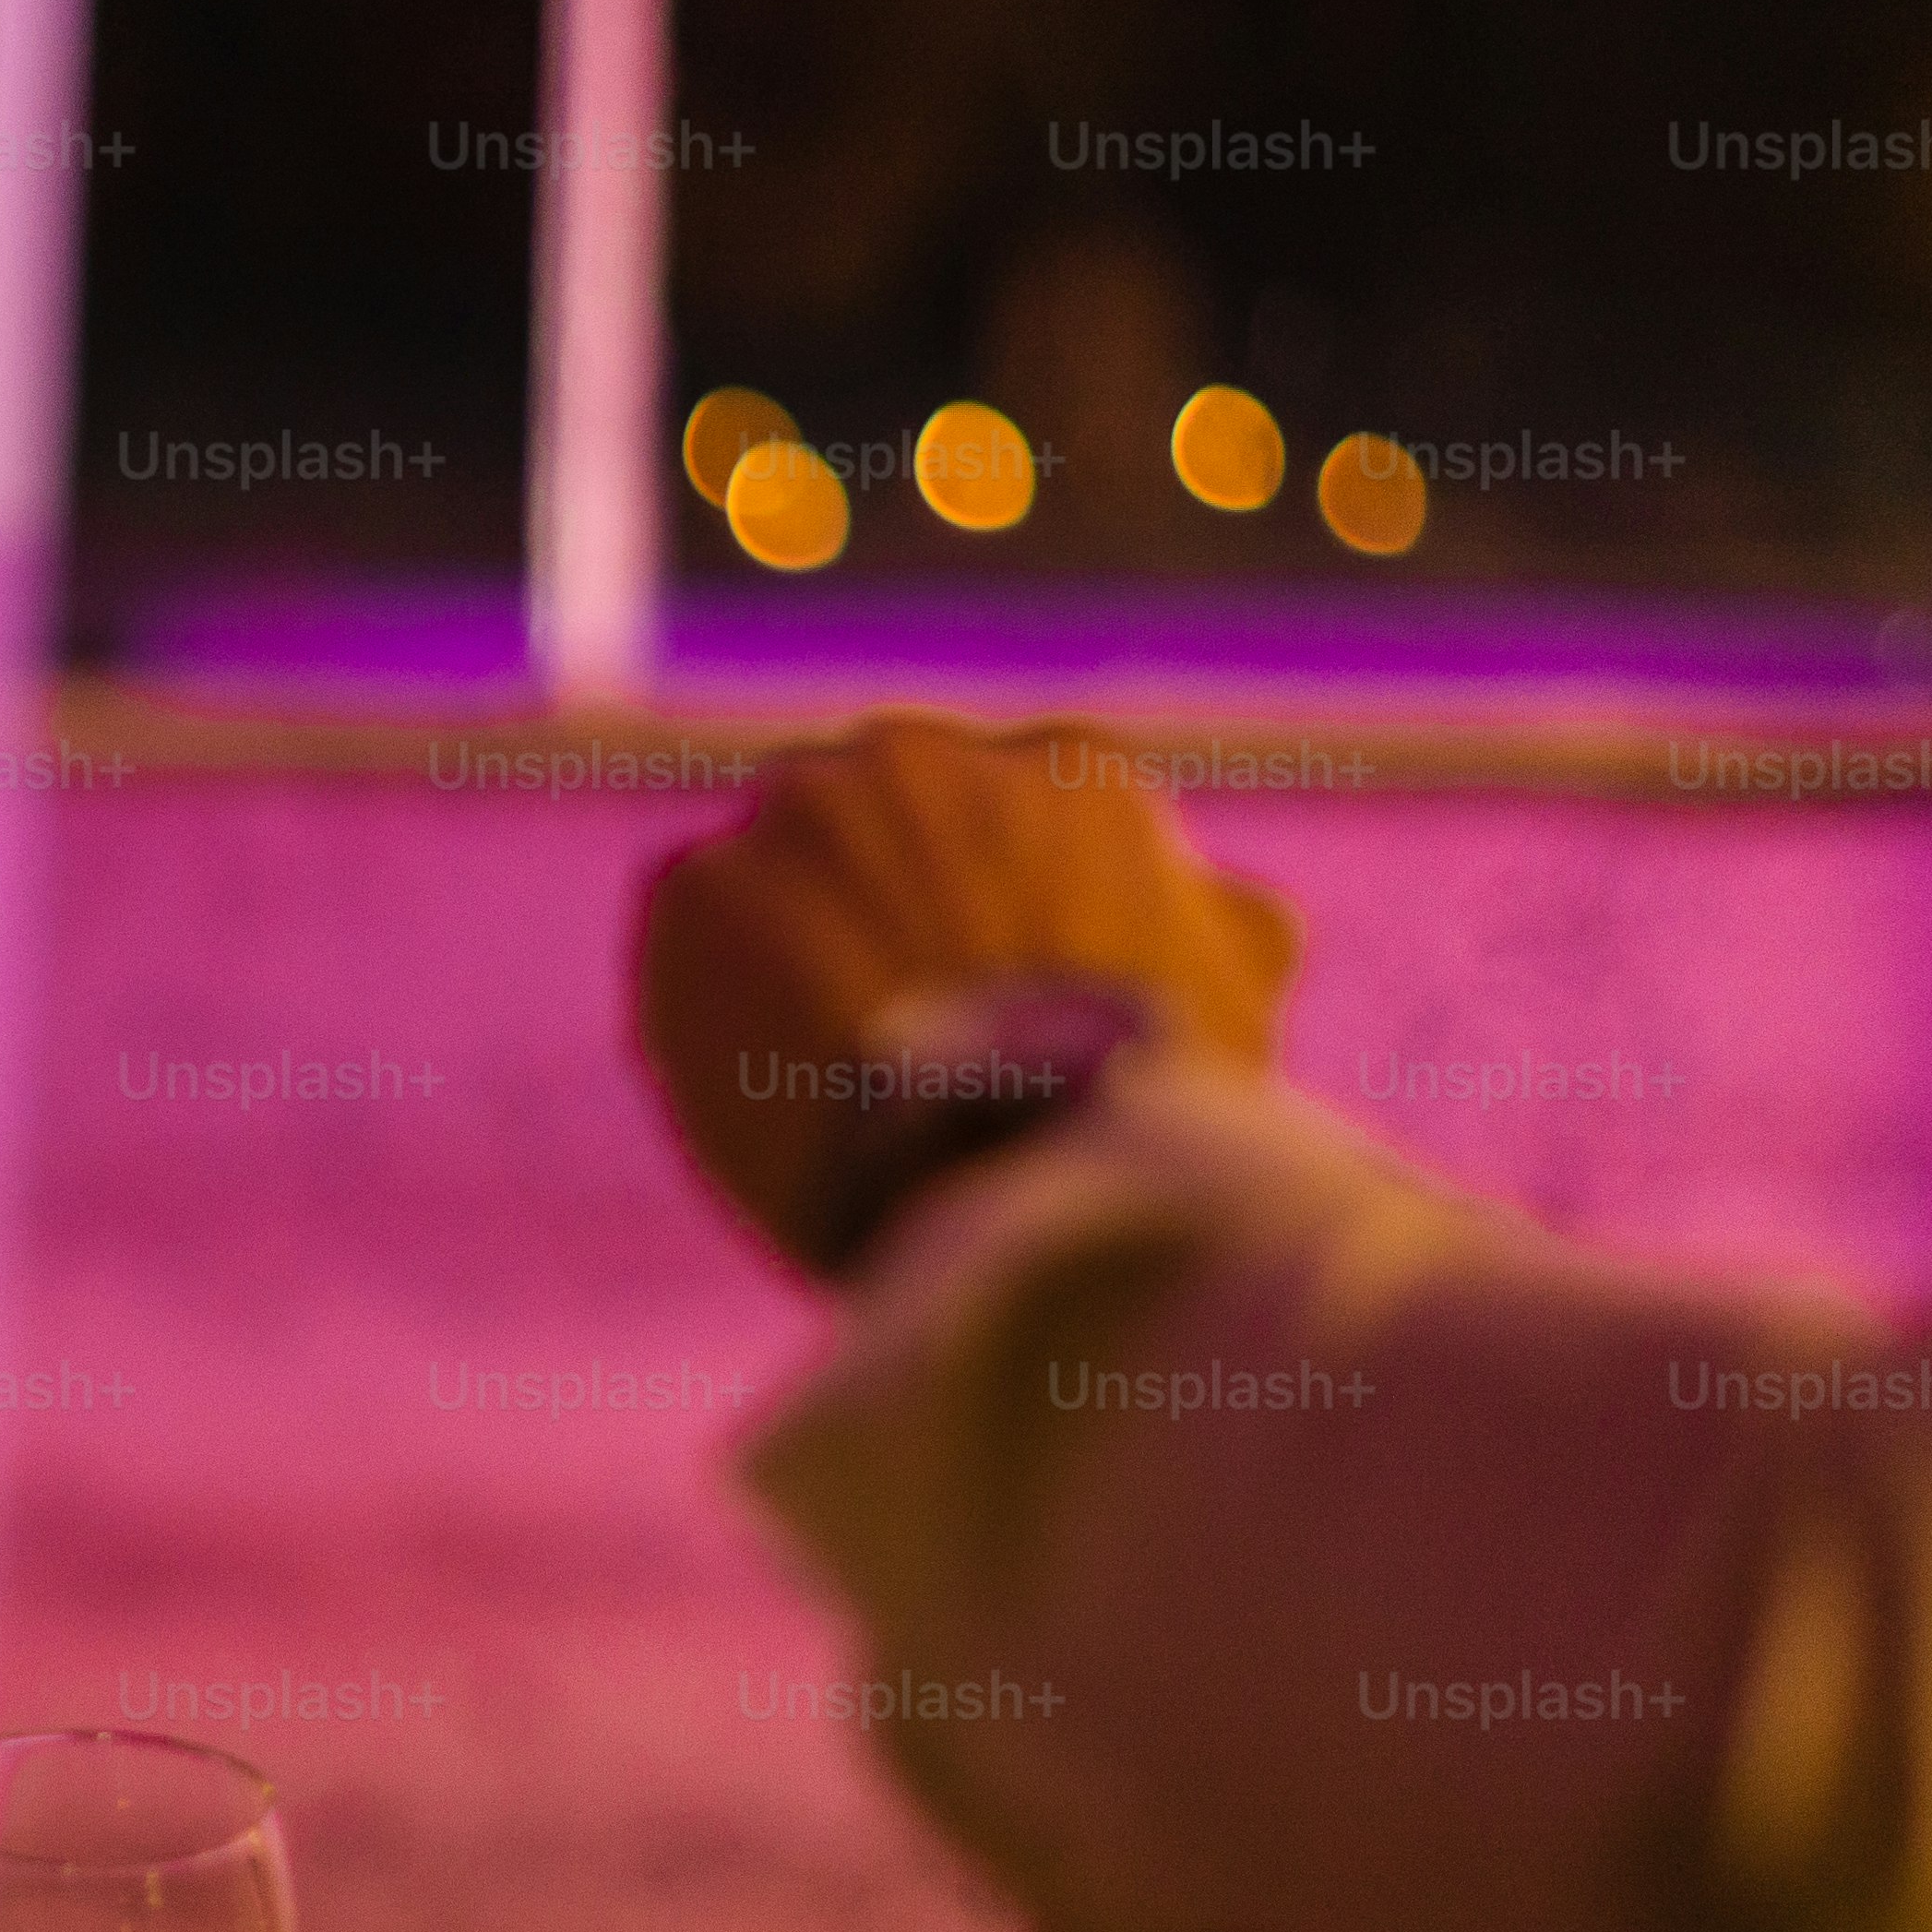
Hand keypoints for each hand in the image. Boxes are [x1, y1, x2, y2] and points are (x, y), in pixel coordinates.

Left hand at [634, 713, 1299, 1272]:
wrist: (1010, 1171)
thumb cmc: (1138, 1106)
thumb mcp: (1229, 1005)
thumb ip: (1217, 930)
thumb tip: (1239, 911)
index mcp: (1069, 773)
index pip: (1010, 830)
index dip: (991, 924)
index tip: (985, 1002)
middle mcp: (930, 759)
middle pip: (884, 834)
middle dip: (882, 916)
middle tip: (896, 1038)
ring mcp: (804, 814)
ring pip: (783, 876)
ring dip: (793, 952)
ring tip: (826, 1070)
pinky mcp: (698, 891)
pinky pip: (691, 932)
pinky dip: (712, 999)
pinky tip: (761, 1079)